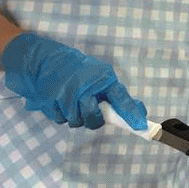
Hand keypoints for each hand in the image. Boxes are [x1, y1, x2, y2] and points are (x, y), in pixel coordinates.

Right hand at [0, 33, 149, 130]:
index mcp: (101, 77)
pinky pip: (60, 119)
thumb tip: (140, 113)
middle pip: (94, 119)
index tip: (142, 127)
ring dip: (76, 116)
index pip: (120, 98)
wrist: (46, 60)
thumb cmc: (79, 70)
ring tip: (73, 101)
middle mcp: (84, 85)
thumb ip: (118, 96)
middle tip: (90, 109)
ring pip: (75, 121)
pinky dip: (62, 115)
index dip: (131, 114)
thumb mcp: (101, 76)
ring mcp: (65, 94)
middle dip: (93, 119)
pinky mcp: (49, 100)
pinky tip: (61, 102)